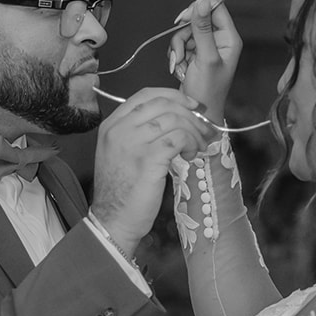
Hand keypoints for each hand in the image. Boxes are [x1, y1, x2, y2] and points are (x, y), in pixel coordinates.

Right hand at [91, 89, 212, 257]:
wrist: (112, 220)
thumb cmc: (121, 191)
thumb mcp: (121, 153)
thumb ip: (138, 132)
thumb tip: (175, 117)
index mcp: (112, 124)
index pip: (146, 95)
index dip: (174, 96)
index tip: (191, 106)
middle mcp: (119, 129)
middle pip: (163, 103)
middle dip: (190, 113)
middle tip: (204, 128)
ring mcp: (132, 143)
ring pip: (174, 120)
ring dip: (194, 131)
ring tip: (197, 147)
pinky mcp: (148, 159)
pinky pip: (178, 138)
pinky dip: (190, 143)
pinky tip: (190, 155)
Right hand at [168, 0, 241, 126]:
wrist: (198, 115)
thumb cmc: (207, 91)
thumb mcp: (205, 57)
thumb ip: (202, 27)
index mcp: (229, 38)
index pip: (215, 8)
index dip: (197, 10)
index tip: (182, 20)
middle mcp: (219, 40)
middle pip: (196, 20)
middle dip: (183, 37)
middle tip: (180, 54)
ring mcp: (206, 48)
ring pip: (185, 33)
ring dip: (177, 49)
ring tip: (180, 67)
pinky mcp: (194, 55)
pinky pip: (180, 45)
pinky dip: (176, 56)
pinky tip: (178, 69)